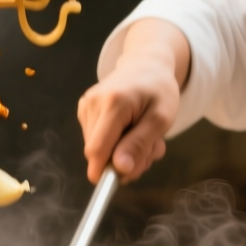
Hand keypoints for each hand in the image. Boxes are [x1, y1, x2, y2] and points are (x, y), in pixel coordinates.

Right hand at [77, 19, 188, 182]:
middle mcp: (93, 103)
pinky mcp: (84, 110)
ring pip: (98, 149)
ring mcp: (86, 106)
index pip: (98, 149)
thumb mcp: (161, 119)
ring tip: (142, 136)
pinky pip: (97, 140)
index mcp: (114, 103)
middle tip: (150, 151)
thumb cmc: (158, 90)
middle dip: (123, 161)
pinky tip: (130, 130)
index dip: (105, 172)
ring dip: (122, 153)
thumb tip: (120, 169)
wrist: (146, 65)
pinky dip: (115, 143)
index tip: (122, 180)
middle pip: (98, 153)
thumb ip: (139, 144)